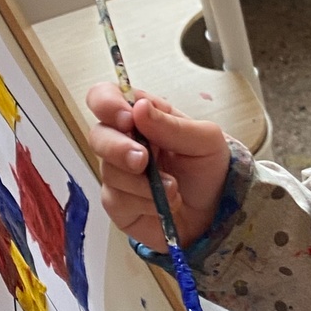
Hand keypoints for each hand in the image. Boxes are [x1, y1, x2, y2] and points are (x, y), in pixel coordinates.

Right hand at [85, 84, 230, 253]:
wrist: (214, 213)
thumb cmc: (208, 169)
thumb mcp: (205, 140)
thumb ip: (172, 125)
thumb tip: (139, 108)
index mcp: (142, 116)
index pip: (105, 97)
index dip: (107, 103)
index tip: (127, 119)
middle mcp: (124, 141)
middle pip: (97, 135)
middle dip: (118, 148)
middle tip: (143, 160)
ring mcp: (117, 173)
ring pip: (108, 171)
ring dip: (143, 183)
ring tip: (174, 189)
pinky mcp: (117, 202)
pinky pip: (117, 200)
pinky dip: (145, 203)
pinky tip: (164, 205)